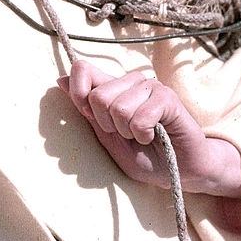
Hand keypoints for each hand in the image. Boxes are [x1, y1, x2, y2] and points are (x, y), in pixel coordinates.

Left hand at [58, 60, 240, 198]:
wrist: (181, 171)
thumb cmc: (146, 156)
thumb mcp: (108, 139)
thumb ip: (87, 112)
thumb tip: (59, 80)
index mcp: (112, 88)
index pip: (82, 69)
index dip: (77, 93)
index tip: (89, 115)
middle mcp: (129, 82)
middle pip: (97, 95)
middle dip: (107, 124)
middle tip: (125, 134)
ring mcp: (149, 86)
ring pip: (117, 107)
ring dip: (127, 132)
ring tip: (141, 136)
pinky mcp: (167, 97)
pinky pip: (139, 117)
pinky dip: (143, 134)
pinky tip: (153, 136)